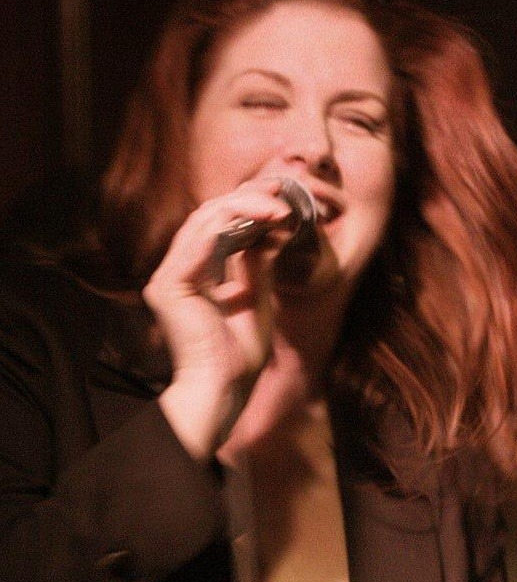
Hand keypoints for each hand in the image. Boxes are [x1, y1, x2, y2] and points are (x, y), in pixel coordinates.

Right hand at [143, 179, 294, 460]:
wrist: (223, 392)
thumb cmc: (239, 356)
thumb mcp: (257, 297)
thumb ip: (257, 263)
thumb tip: (270, 230)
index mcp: (195, 272)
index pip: (219, 224)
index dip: (249, 205)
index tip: (283, 196)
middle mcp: (178, 269)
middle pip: (210, 215)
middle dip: (249, 198)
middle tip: (283, 190)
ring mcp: (169, 276)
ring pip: (204, 219)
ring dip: (245, 206)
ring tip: (280, 206)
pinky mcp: (168, 285)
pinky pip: (198, 241)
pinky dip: (231, 223)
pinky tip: (263, 218)